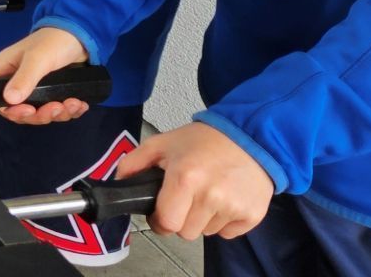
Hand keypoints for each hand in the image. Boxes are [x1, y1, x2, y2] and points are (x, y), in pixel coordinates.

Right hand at [0, 26, 91, 122]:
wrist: (81, 35)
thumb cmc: (54, 41)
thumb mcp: (37, 58)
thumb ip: (24, 79)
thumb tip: (9, 100)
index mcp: (6, 71)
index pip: (1, 100)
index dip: (14, 111)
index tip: (31, 111)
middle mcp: (19, 82)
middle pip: (23, 111)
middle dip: (42, 114)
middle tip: (58, 107)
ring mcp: (37, 89)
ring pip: (43, 113)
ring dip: (59, 113)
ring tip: (74, 103)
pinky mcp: (54, 92)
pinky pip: (58, 110)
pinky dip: (70, 111)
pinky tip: (79, 104)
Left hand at [117, 123, 273, 240]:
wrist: (250, 137)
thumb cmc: (204, 141)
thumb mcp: (162, 143)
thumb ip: (134, 163)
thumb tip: (119, 183)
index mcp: (185, 178)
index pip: (166, 223)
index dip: (159, 220)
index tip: (160, 212)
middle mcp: (211, 196)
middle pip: (185, 232)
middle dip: (181, 218)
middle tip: (186, 197)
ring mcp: (234, 207)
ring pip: (206, 233)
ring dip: (202, 219)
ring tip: (207, 193)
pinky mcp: (252, 215)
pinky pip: (228, 233)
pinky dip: (223, 221)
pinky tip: (225, 199)